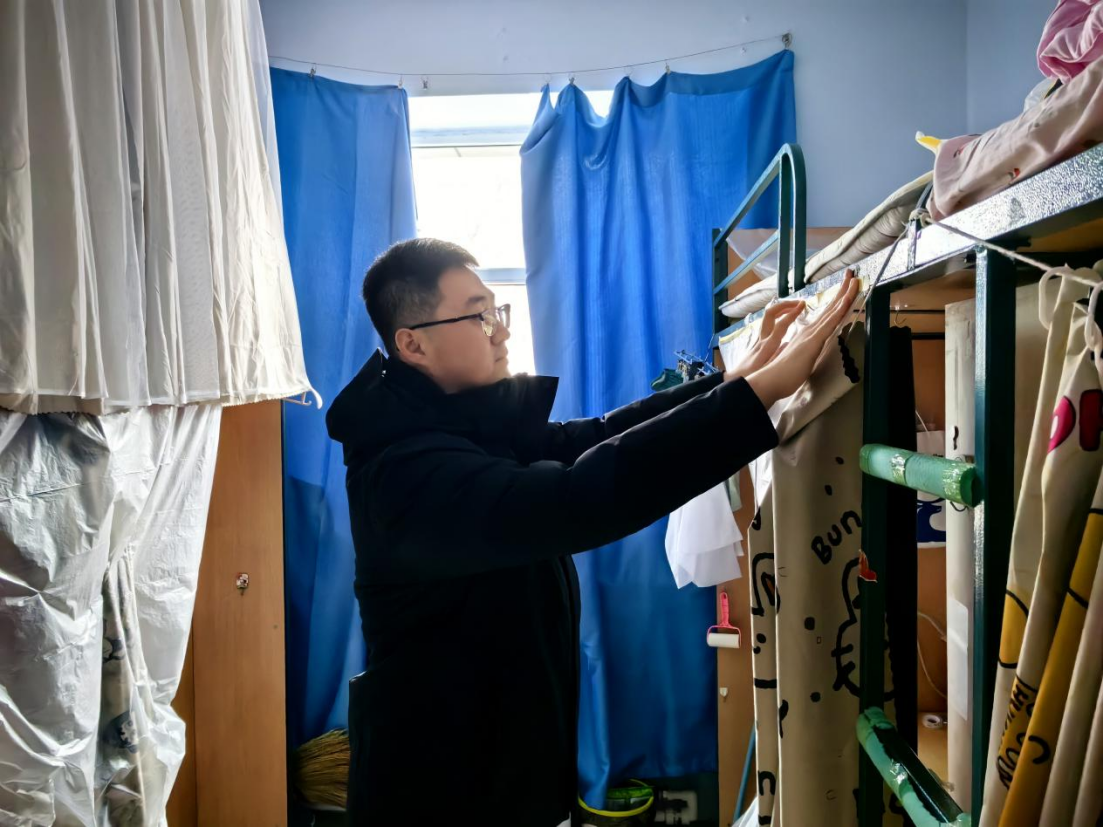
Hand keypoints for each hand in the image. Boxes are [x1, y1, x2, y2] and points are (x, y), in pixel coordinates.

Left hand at [722, 299, 804, 381]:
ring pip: (768, 318)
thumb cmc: (752, 377)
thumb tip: (789, 344)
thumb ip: (778, 357)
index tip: (802, 306)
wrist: (734, 380)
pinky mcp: (756, 342)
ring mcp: (758, 339)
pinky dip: (777, 318)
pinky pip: (767, 324)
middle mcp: (761, 338)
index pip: (781, 325)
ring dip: (780, 310)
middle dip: (784, 305)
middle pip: (770, 314)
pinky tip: (784, 322)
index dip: (792, 314)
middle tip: (798, 304)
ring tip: (793, 309)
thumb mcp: (767, 370)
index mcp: (767, 345)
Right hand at [745, 270, 859, 407]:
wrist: (771, 379)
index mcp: (808, 334)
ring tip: (854, 280)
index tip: (845, 289)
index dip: (837, 301)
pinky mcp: (814, 340)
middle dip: (843, 290)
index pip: (826, 315)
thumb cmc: (783, 373)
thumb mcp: (799, 359)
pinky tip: (846, 300)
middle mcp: (811, 330)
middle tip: (851, 274)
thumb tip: (808, 349)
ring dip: (845, 294)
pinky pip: (830, 322)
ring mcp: (812, 333)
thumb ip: (805, 351)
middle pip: (831, 307)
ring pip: (833, 310)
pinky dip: (839, 309)